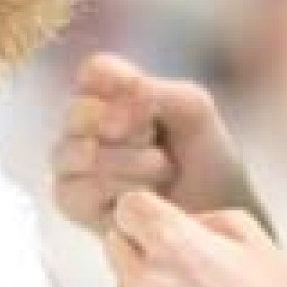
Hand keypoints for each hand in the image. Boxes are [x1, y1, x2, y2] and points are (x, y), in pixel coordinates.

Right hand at [52, 52, 267, 237]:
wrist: (215, 216)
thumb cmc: (204, 159)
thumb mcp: (192, 110)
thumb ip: (154, 90)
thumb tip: (123, 87)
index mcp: (108, 92)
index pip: (95, 71)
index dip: (123, 83)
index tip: (152, 104)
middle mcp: (81, 124)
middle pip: (79, 111)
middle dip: (128, 127)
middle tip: (156, 141)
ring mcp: (70, 163)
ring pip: (79, 152)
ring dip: (129, 162)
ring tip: (161, 170)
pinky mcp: (70, 201)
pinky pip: (78, 189)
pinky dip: (119, 190)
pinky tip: (144, 195)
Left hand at [105, 188, 286, 286]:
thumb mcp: (253, 235)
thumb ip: (202, 219)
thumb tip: (176, 222)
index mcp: (172, 243)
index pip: (128, 208)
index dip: (148, 214)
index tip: (157, 223)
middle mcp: (144, 284)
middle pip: (117, 248)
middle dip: (145, 251)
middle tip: (190, 271)